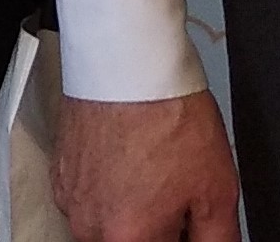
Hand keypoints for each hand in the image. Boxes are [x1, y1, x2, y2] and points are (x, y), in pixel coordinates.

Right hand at [50, 88, 241, 241]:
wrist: (127, 57)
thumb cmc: (166, 112)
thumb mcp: (217, 188)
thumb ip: (218, 239)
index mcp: (128, 239)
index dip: (183, 233)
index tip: (190, 220)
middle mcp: (91, 226)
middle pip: (133, 241)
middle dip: (158, 226)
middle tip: (176, 191)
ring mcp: (71, 198)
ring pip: (110, 223)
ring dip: (133, 208)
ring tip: (153, 167)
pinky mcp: (60, 172)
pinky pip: (90, 196)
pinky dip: (110, 186)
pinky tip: (131, 155)